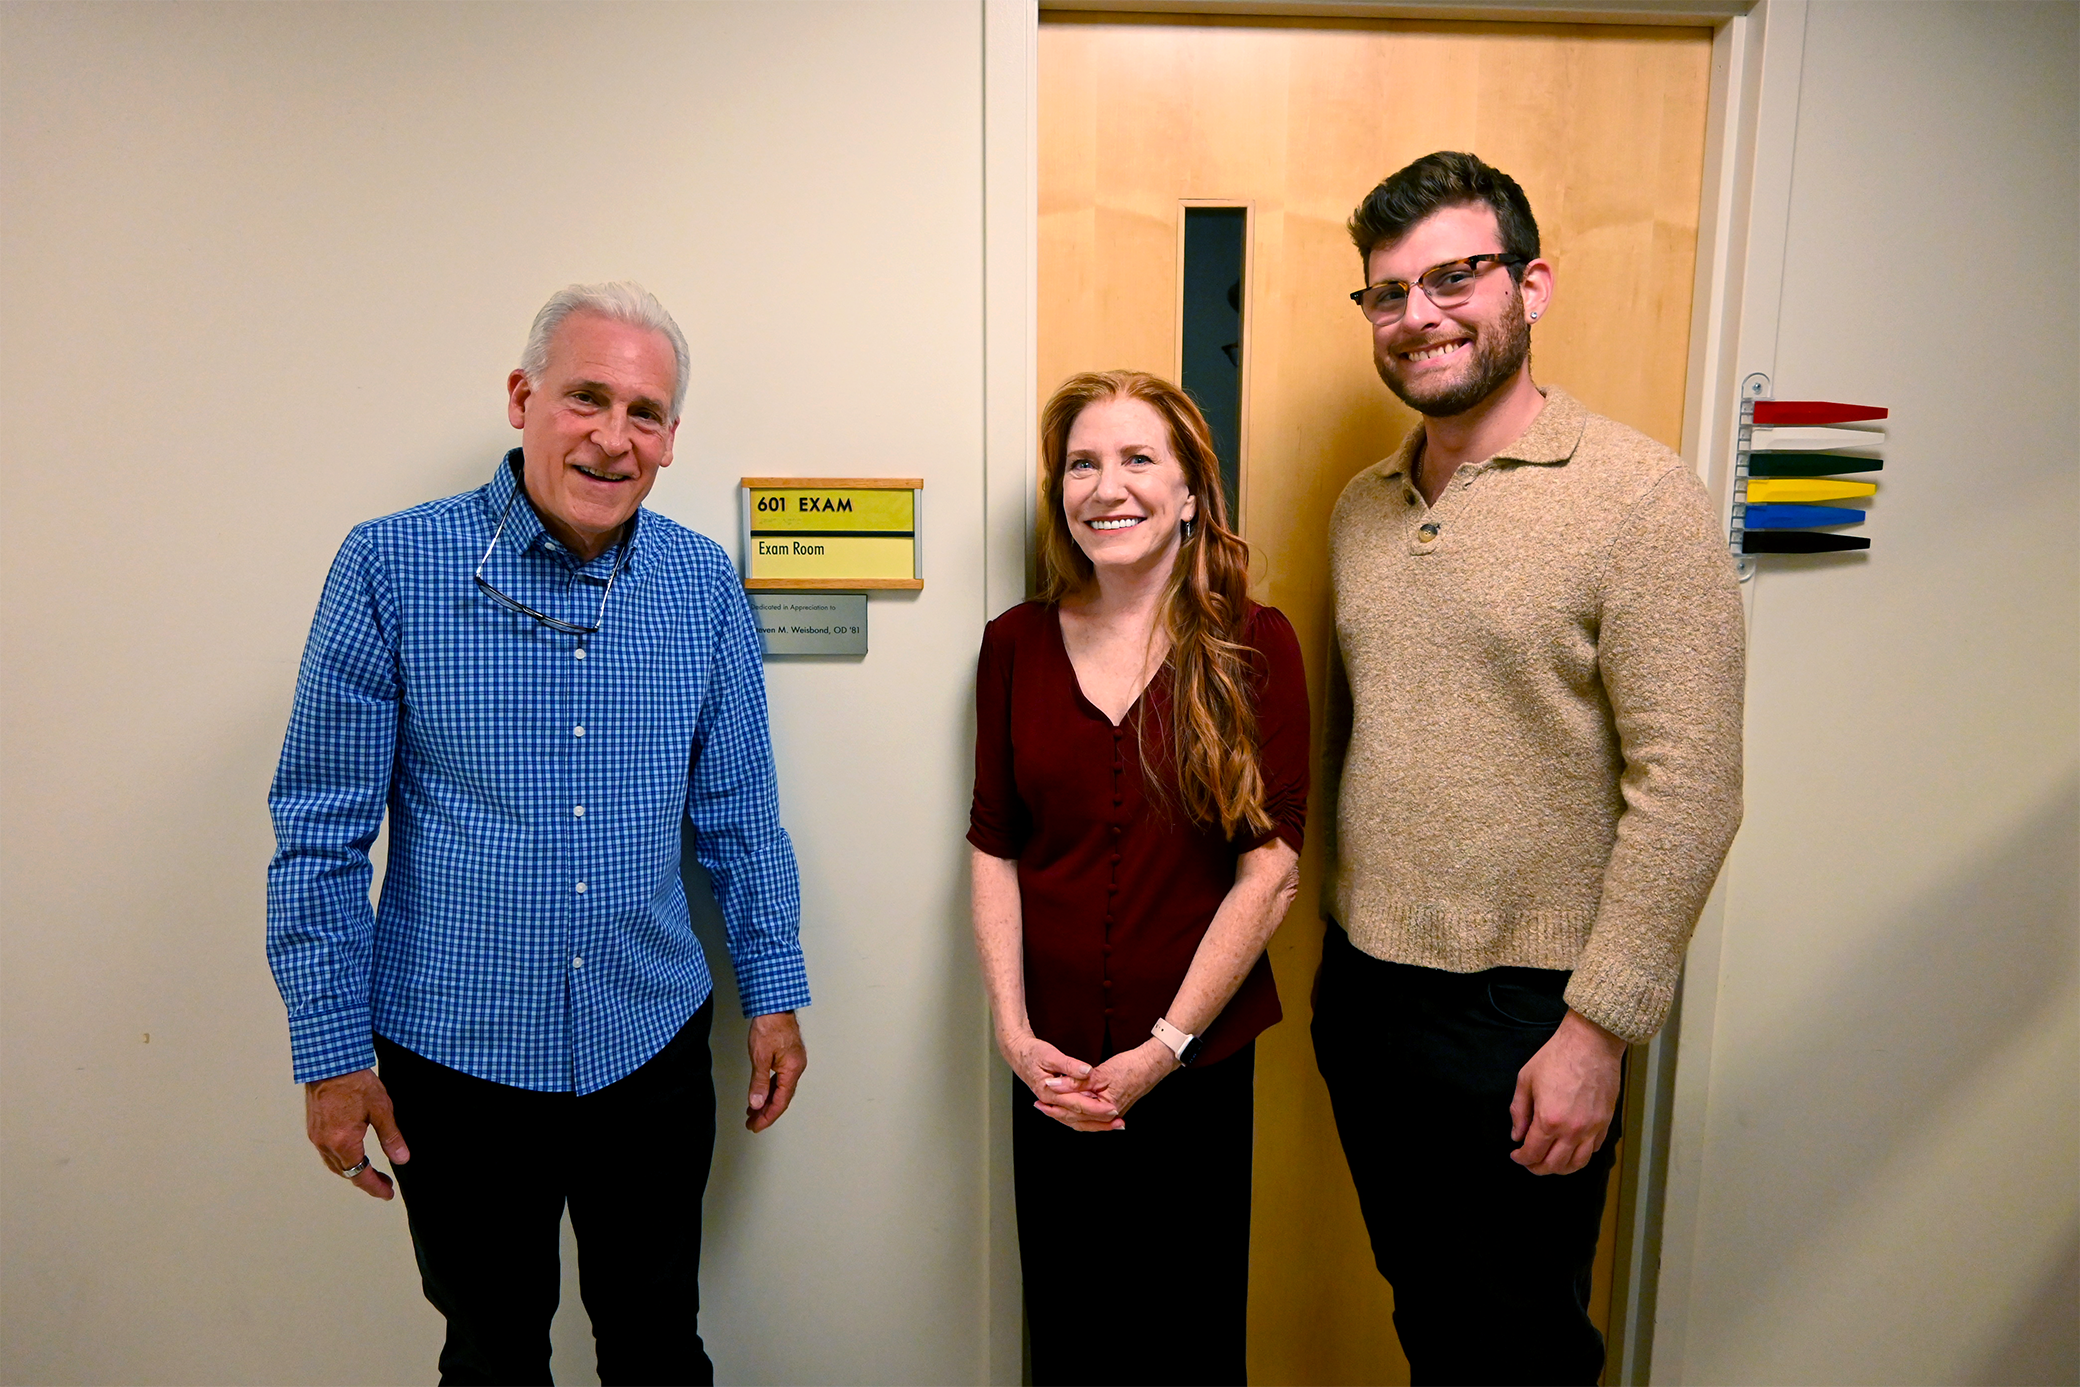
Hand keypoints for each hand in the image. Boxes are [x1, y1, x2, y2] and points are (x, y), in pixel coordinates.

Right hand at [304, 1068, 409, 1199]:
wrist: (330, 1063)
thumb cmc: (356, 1082)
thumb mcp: (381, 1109)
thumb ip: (391, 1137)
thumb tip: (402, 1159)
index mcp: (343, 1142)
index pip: (360, 1175)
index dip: (375, 1187)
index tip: (388, 1193)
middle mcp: (325, 1144)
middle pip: (346, 1173)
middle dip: (365, 1181)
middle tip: (384, 1183)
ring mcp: (316, 1137)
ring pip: (334, 1165)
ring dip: (352, 1171)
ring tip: (370, 1172)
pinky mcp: (313, 1129)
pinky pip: (326, 1153)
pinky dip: (341, 1159)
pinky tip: (352, 1154)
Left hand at [745, 1010, 806, 1132]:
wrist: (774, 1005)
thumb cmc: (770, 1025)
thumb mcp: (760, 1056)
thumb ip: (758, 1082)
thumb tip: (756, 1103)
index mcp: (792, 1069)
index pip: (780, 1102)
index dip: (767, 1117)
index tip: (755, 1126)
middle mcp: (796, 1068)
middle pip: (782, 1098)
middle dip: (767, 1112)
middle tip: (752, 1123)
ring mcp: (794, 1062)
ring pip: (781, 1089)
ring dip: (767, 1102)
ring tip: (753, 1112)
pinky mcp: (789, 1057)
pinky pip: (780, 1080)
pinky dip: (770, 1089)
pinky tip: (761, 1093)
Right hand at [998, 1030, 1113, 1130]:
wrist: (1017, 1053)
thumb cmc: (1032, 1053)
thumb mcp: (1050, 1054)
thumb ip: (1069, 1065)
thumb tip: (1087, 1071)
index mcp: (1050, 1093)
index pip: (1078, 1104)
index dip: (1097, 1108)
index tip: (1113, 1109)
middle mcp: (1051, 1102)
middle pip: (1078, 1118)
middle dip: (1100, 1122)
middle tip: (1119, 1122)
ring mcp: (1052, 1103)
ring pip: (1075, 1120)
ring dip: (1095, 1124)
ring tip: (1113, 1125)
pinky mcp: (1055, 1101)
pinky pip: (1072, 1116)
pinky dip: (1085, 1119)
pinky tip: (1096, 1120)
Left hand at [1039, 1039, 1177, 1131]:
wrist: (1153, 1063)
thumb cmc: (1131, 1067)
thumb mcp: (1100, 1073)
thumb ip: (1076, 1082)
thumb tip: (1054, 1086)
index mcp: (1105, 1108)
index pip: (1074, 1114)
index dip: (1055, 1108)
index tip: (1040, 1102)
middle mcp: (1108, 1114)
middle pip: (1078, 1120)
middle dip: (1058, 1114)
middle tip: (1040, 1107)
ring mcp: (1112, 1110)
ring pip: (1084, 1119)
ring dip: (1067, 1114)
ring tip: (1050, 1108)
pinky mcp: (1113, 1104)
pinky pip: (1091, 1113)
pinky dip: (1079, 1111)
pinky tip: (1072, 1107)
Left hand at [1510, 1009, 1624, 1174]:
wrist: (1591, 1043)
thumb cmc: (1555, 1057)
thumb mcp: (1526, 1080)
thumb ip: (1519, 1111)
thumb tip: (1517, 1135)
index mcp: (1549, 1120)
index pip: (1533, 1153)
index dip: (1521, 1159)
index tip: (1516, 1155)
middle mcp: (1572, 1130)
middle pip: (1554, 1165)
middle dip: (1538, 1168)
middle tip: (1530, 1162)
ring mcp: (1592, 1128)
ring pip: (1577, 1164)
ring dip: (1561, 1168)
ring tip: (1550, 1162)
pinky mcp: (1605, 1123)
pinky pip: (1593, 1149)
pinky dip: (1581, 1155)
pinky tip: (1571, 1149)